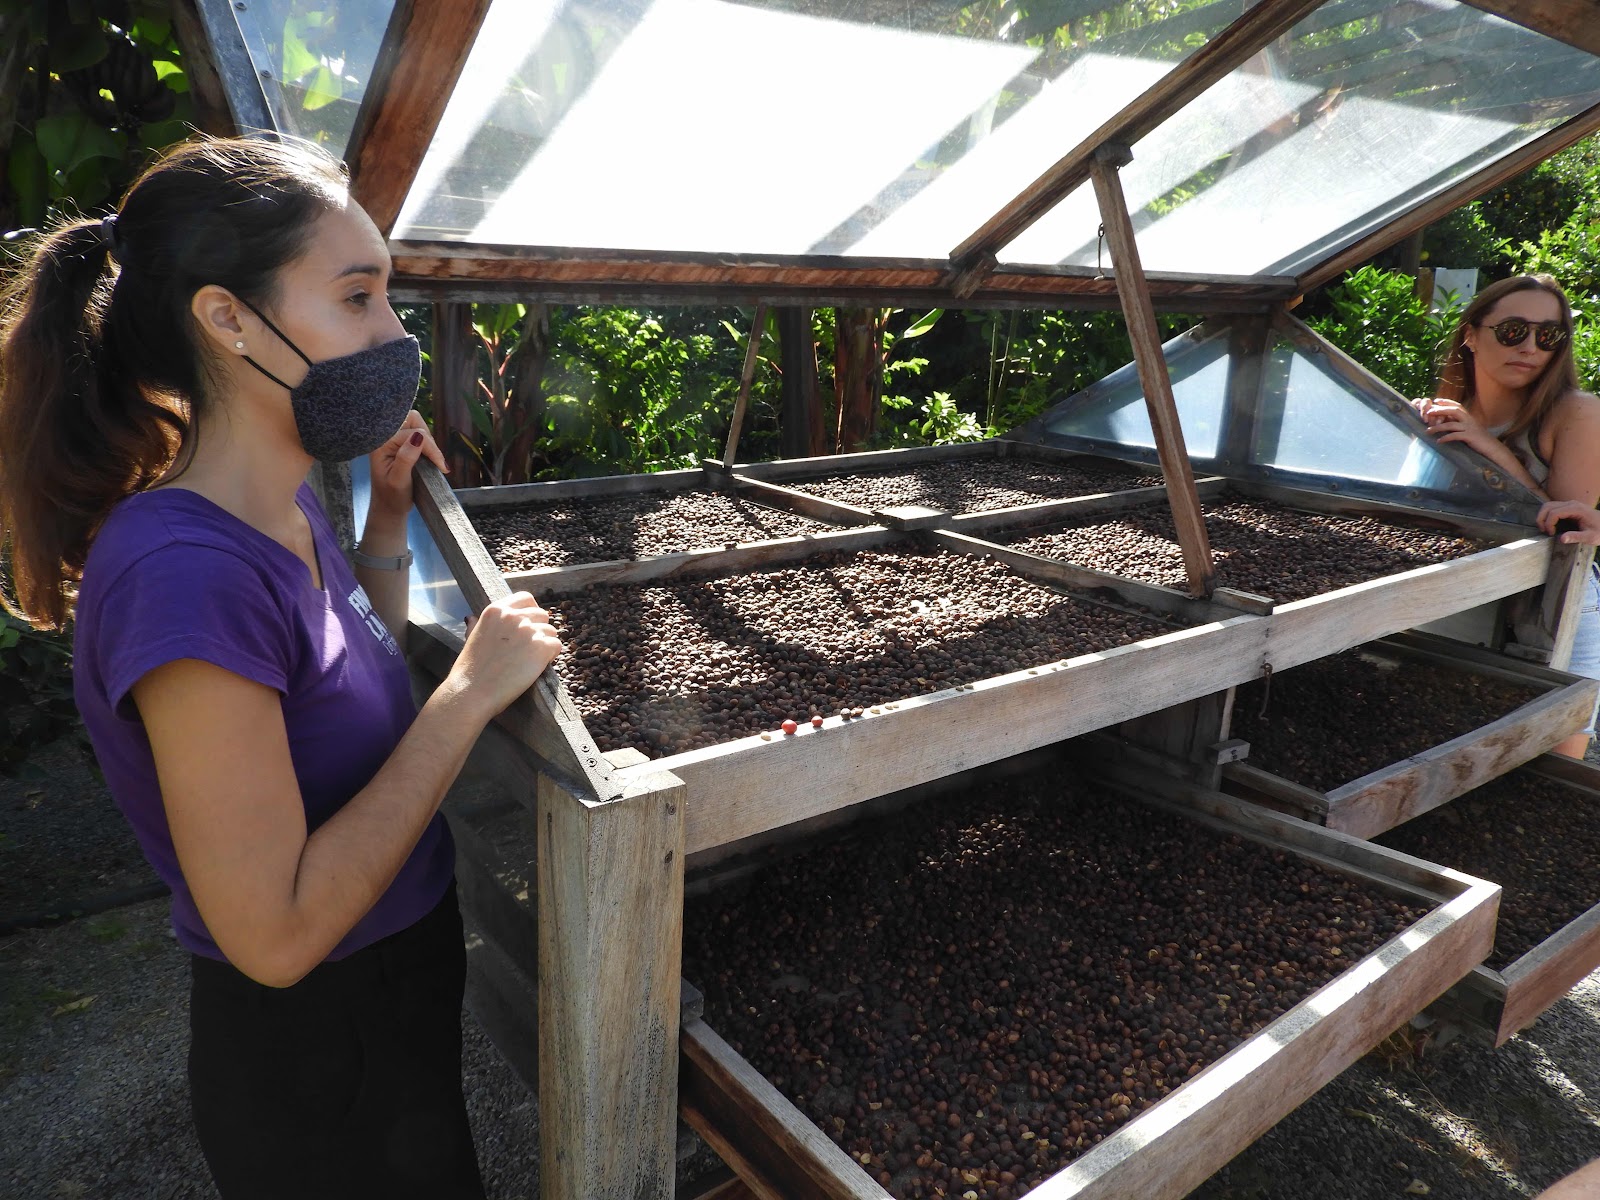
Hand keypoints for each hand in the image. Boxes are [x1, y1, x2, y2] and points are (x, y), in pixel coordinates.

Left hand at [367, 411, 447, 524]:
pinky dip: (428, 444)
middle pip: (412, 419)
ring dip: (429, 441)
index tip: (441, 465)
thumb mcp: (398, 481)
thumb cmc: (392, 498)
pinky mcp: (401, 444)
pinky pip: (418, 433)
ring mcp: (393, 439)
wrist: (389, 508)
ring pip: (417, 424)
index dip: (429, 447)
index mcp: (381, 444)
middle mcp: (385, 437)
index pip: (411, 433)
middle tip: (435, 459)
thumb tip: (418, 437)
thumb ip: (405, 458)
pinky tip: (431, 459)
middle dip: (428, 437)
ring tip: (434, 461)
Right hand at [450, 593, 563, 717]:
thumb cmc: (469, 670)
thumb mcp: (470, 639)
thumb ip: (476, 626)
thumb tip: (471, 618)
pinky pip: (556, 645)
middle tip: (528, 649)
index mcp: (496, 610)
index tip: (530, 624)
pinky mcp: (540, 647)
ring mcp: (528, 630)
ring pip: (551, 631)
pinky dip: (551, 656)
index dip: (531, 611)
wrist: (472, 691)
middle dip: (539, 630)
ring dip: (545, 645)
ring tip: (529, 661)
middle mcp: (513, 616)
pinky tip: (537, 667)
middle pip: (542, 615)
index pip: (525, 598)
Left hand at [1413, 397, 1497, 456]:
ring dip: (1438, 427)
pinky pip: (1455, 436)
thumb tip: (1446, 421)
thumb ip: (1459, 424)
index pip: (1457, 405)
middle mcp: (1469, 420)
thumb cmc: (1478, 439)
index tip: (1436, 400)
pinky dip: (1446, 438)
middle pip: (1454, 411)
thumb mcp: (1469, 428)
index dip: (1447, 402)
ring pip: (1451, 425)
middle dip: (1440, 410)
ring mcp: (1470, 428)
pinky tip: (1438, 441)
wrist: (1492, 447)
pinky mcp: (1470, 437)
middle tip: (1428, 413)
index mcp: (1469, 417)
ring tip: (1427, 431)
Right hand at [1537, 500, 1599, 545]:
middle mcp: (1571, 504)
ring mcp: (1569, 504)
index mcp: (1576, 509)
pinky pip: (1552, 508)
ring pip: (1548, 505)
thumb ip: (1576, 537)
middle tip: (1544, 531)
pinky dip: (1547, 515)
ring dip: (1542, 516)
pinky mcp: (1567, 507)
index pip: (1554, 513)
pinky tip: (1550, 525)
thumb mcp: (1591, 537)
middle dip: (1541, 519)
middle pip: (1547, 506)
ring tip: (1545, 528)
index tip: (1551, 534)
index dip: (1548, 524)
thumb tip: (1561, 539)